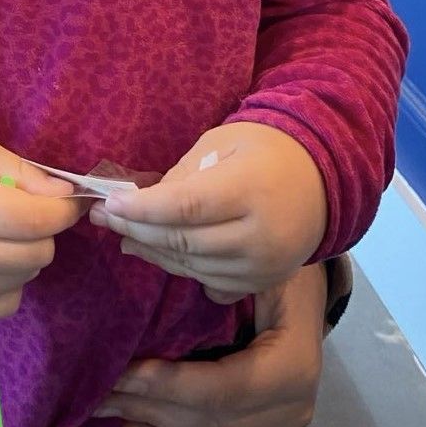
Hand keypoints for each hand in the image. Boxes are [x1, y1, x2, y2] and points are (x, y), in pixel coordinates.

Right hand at [0, 134, 83, 320]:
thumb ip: (26, 172)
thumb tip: (66, 197)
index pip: (38, 220)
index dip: (64, 210)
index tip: (69, 201)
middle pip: (40, 253)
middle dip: (41, 231)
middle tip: (20, 213)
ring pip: (27, 275)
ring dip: (23, 253)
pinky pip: (11, 301)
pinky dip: (9, 280)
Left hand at [89, 123, 326, 299]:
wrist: (322, 179)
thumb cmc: (264, 149)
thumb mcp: (221, 144)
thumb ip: (183, 176)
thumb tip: (140, 204)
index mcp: (249, 191)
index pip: (185, 207)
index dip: (142, 209)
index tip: (108, 204)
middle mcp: (259, 236)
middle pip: (185, 241)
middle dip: (137, 230)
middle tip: (103, 218)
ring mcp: (264, 266)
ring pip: (193, 267)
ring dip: (153, 253)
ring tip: (123, 237)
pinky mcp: (263, 282)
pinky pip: (211, 282)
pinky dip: (180, 269)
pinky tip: (157, 254)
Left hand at [94, 263, 326, 426]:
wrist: (306, 287)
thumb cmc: (278, 270)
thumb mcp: (255, 267)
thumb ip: (215, 280)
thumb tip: (152, 271)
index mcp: (293, 366)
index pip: (223, 388)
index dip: (170, 386)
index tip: (122, 374)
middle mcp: (292, 408)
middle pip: (212, 422)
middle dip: (152, 410)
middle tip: (98, 395)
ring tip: (111, 418)